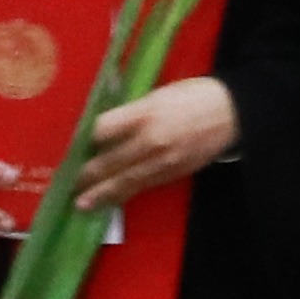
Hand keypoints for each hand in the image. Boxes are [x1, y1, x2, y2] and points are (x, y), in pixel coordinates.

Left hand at [71, 76, 238, 211]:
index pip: (102, 130)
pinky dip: (124, 194)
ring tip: (81, 204)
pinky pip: (143, 187)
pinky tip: (110, 200)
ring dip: (101, 194)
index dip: (86, 140)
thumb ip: (130, 112)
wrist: (233, 112)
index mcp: (145, 113)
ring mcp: (163, 161)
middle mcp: (151, 140)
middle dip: (85, 175)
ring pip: (125, 182)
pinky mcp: (173, 174)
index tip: (75, 145)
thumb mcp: (157, 94)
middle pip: (109, 162)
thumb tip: (103, 128)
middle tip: (66, 183)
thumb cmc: (193, 95)